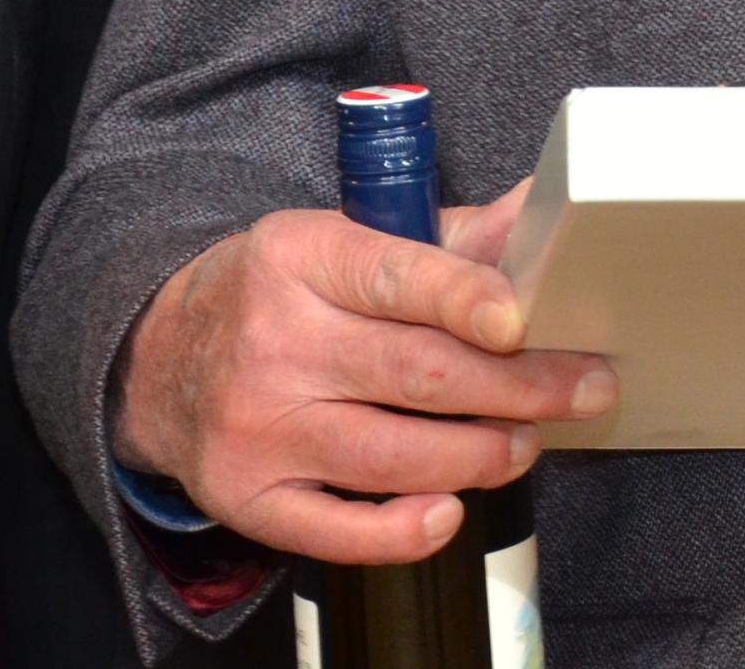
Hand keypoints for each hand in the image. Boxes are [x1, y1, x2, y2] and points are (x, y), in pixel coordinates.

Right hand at [112, 179, 616, 563]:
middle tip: (583, 389)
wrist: (160, 359)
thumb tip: (545, 212)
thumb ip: (449, 239)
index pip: (397, 279)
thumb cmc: (280, 294)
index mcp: (300, 259)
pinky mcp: (249, 497)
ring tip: (525, 443)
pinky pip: (338, 531)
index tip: (526, 320)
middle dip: (519, 388)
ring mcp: (258, 427)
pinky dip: (404, 530)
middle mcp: (274, 343)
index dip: (468, 300)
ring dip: (481, 456)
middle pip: (418, 375)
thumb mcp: (345, 240)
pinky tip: (449, 509)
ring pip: (393, 456)